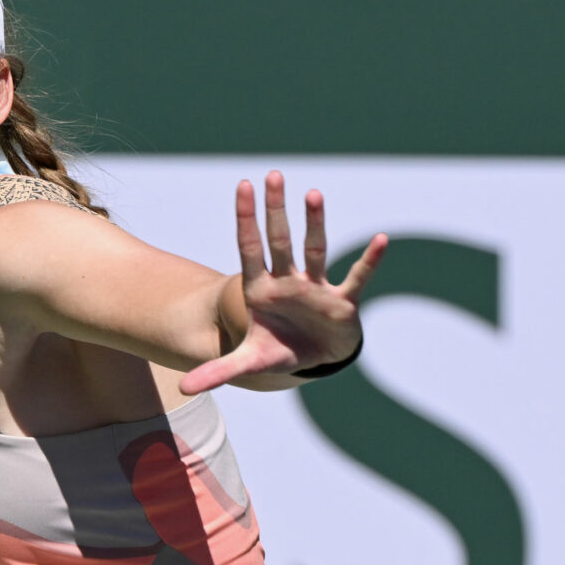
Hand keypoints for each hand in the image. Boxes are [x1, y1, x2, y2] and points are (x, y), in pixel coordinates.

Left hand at [179, 171, 386, 394]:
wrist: (314, 360)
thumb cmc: (280, 349)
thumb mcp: (248, 362)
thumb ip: (217, 371)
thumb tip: (184, 389)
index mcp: (261, 289)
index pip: (249, 247)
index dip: (246, 219)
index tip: (243, 186)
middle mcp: (287, 281)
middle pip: (279, 240)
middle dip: (275, 210)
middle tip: (273, 175)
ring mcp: (315, 288)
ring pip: (315, 249)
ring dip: (315, 223)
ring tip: (313, 194)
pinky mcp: (341, 302)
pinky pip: (357, 278)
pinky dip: (368, 261)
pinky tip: (381, 240)